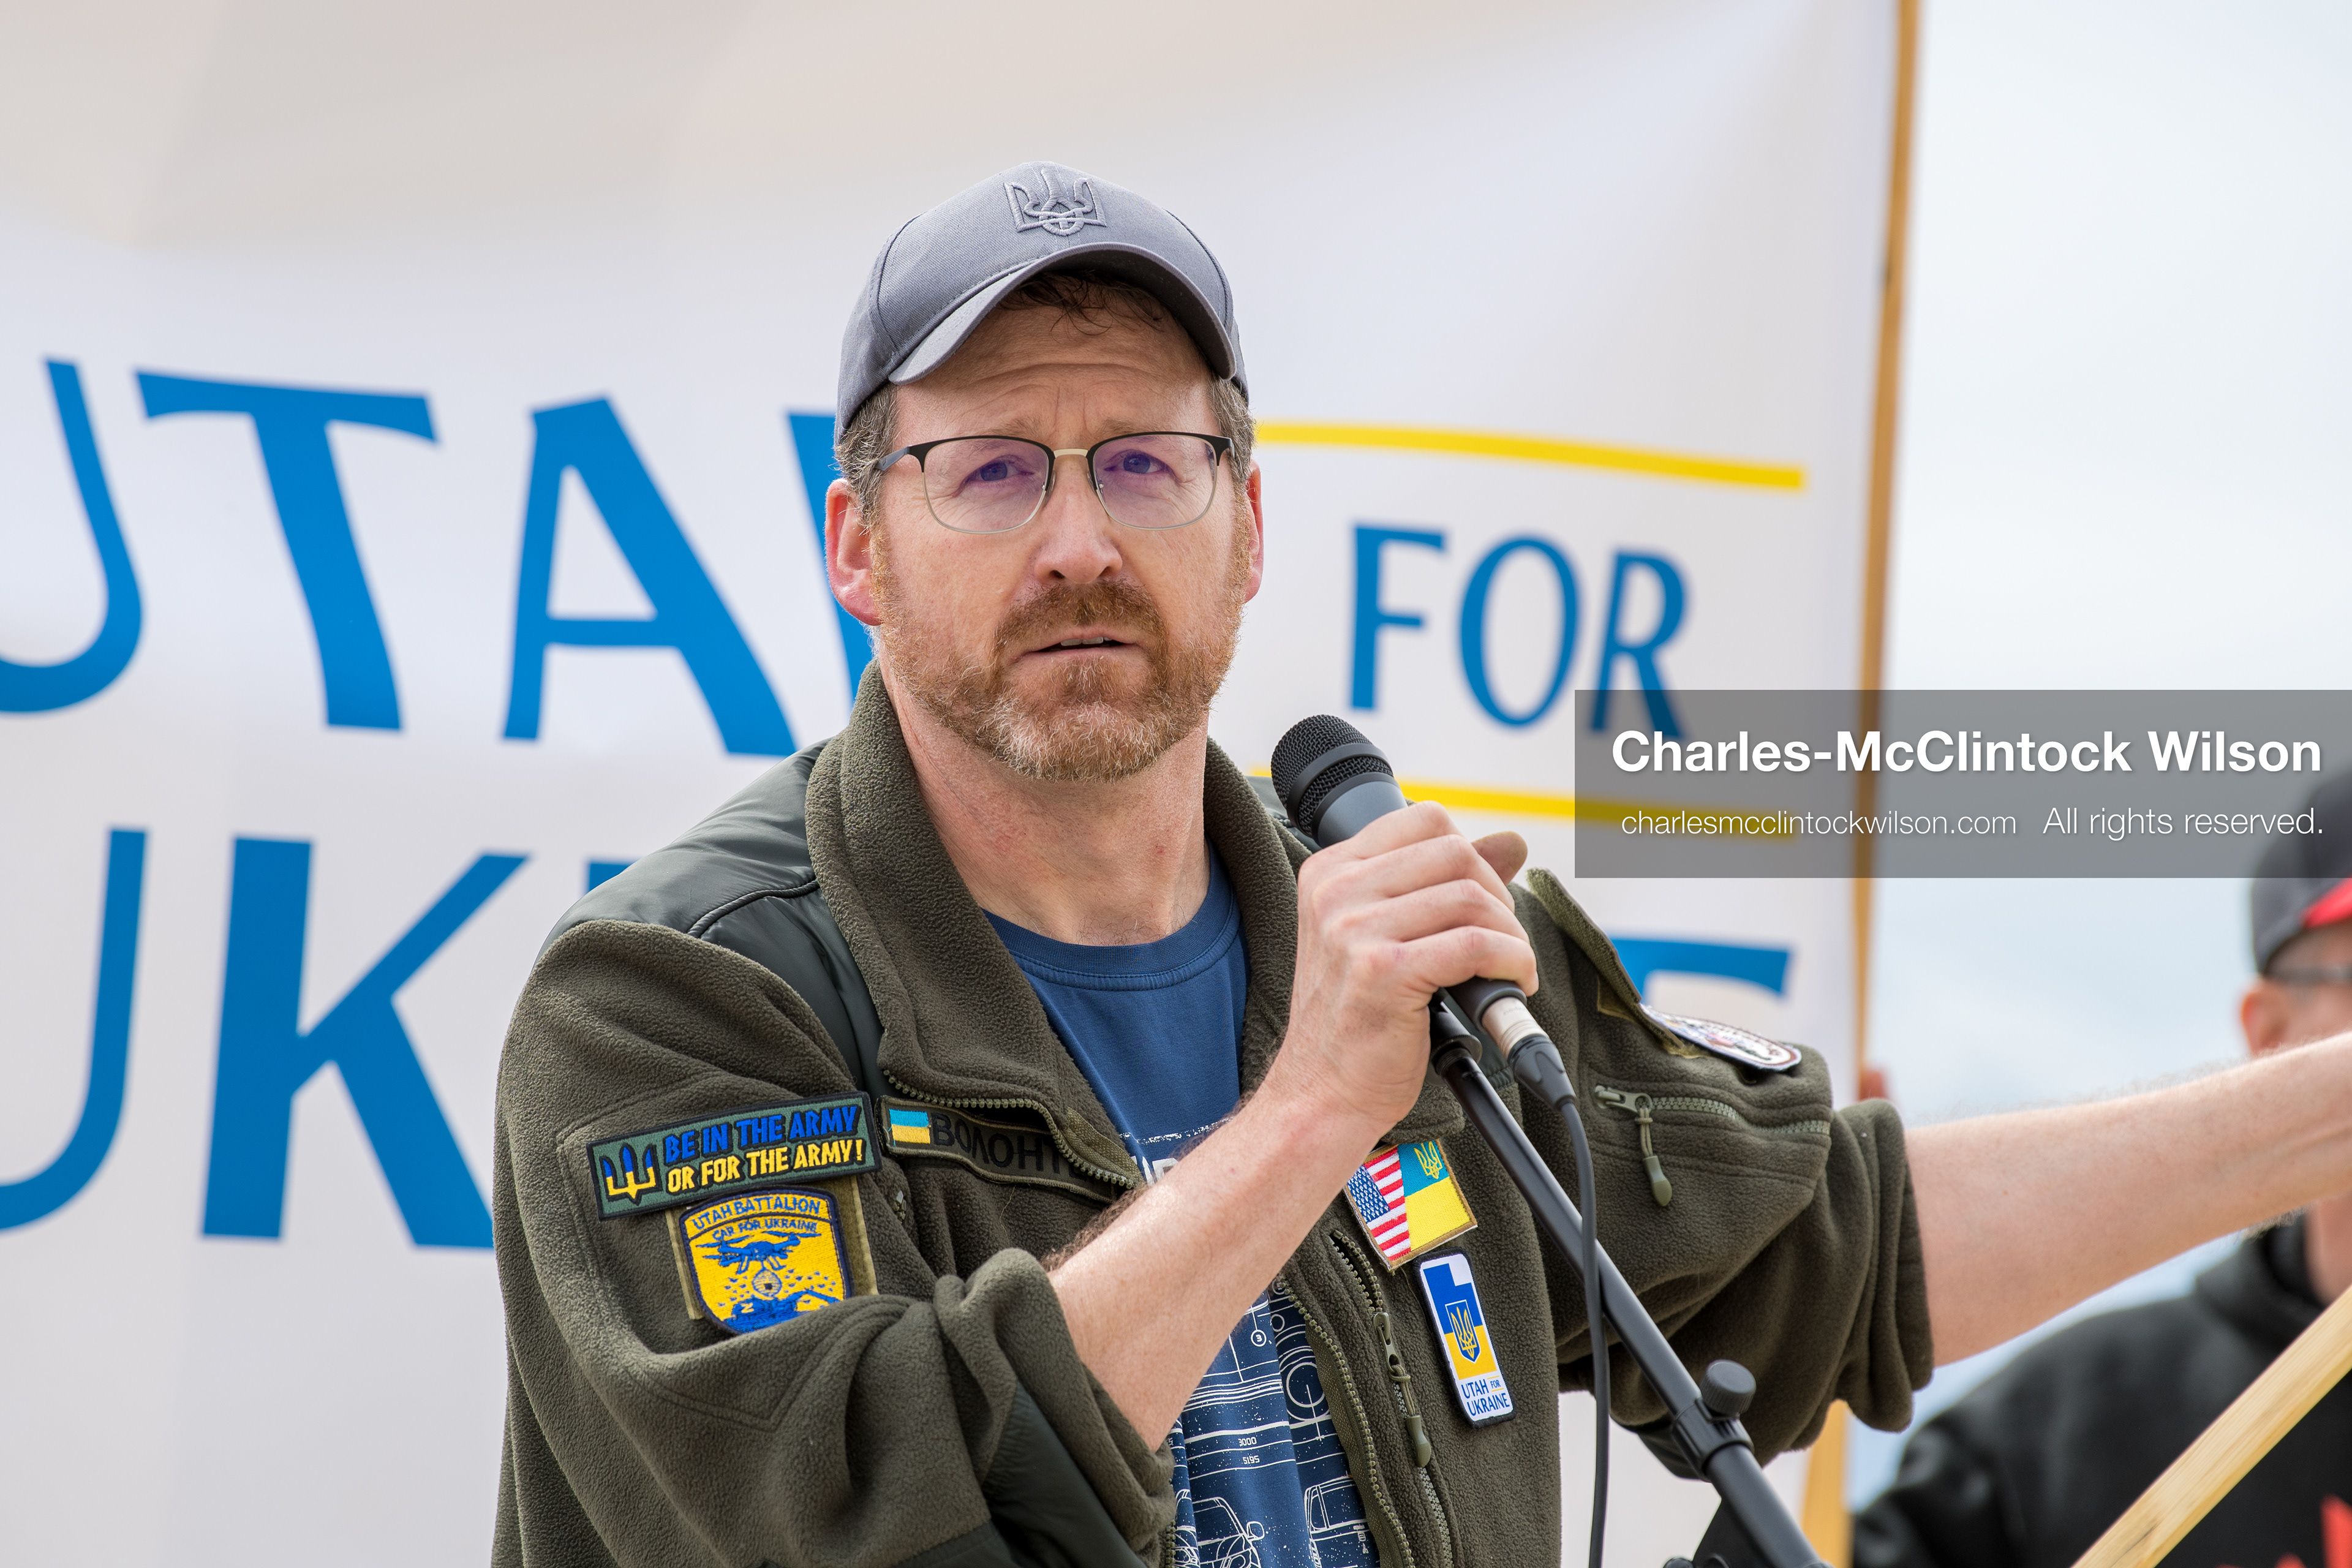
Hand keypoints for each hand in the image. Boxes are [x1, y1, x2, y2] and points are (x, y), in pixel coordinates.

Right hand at [1268, 802, 1538, 1135]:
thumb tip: (1512, 841)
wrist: (1320, 1093)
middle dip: (1497, 896)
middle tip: (1501, 940)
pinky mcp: (1383, 971)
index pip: (1424, 819)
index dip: (1470, 856)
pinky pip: (1477, 945)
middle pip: (1453, 851)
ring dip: (1510, 935)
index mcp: (1330, 872)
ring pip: (1471, 897)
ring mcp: (1354, 929)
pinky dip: (1512, 962)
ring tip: (1507, 968)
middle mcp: (1336, 892)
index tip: (1480, 901)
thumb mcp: (1386, 936)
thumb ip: (1440, 884)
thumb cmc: (1355, 1021)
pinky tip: (1510, 983)